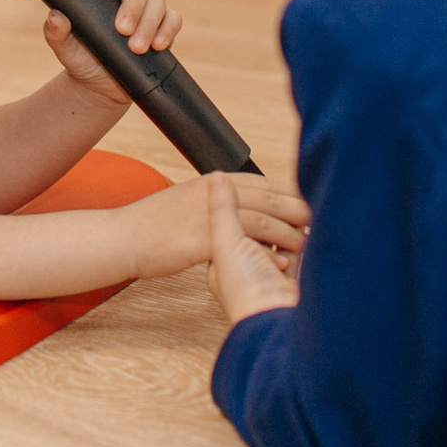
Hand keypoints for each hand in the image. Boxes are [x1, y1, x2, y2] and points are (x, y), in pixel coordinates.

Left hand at [45, 0, 181, 106]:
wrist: (99, 85)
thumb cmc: (79, 58)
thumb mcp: (63, 47)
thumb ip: (56, 31)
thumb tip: (56, 16)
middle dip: (133, 5)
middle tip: (122, 30)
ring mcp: (147, 9)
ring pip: (158, 1)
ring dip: (149, 24)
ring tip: (136, 48)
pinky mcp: (162, 27)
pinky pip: (173, 19)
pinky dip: (168, 30)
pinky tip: (158, 46)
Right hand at [122, 171, 308, 280]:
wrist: (123, 236)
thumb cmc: (155, 225)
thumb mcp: (190, 202)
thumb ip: (219, 202)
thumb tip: (244, 206)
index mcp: (214, 182)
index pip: (265, 183)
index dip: (292, 194)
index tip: (313, 205)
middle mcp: (214, 192)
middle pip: (269, 197)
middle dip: (299, 210)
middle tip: (322, 223)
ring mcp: (208, 215)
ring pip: (261, 218)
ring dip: (289, 232)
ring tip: (308, 244)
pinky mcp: (200, 239)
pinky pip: (241, 244)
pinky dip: (265, 253)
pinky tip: (281, 264)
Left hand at [207, 172, 301, 321]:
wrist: (280, 320)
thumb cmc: (247, 290)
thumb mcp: (226, 242)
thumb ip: (223, 208)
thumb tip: (217, 176)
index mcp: (224, 263)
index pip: (235, 225)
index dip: (246, 208)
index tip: (253, 193)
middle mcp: (247, 269)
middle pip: (260, 231)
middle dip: (271, 218)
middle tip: (278, 203)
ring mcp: (273, 275)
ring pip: (282, 240)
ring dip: (289, 228)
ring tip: (296, 215)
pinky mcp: (297, 279)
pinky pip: (302, 252)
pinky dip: (305, 241)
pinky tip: (309, 229)